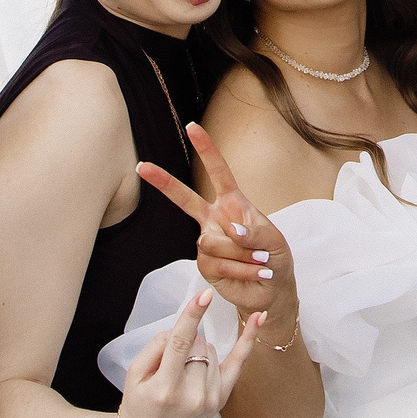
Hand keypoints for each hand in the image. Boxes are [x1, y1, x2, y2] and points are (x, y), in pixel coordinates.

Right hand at [117, 286, 265, 417]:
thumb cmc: (138, 405)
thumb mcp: (134, 374)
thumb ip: (155, 347)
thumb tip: (180, 329)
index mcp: (166, 387)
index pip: (181, 343)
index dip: (192, 316)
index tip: (204, 295)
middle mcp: (192, 394)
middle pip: (196, 344)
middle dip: (183, 343)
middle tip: (168, 364)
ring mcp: (210, 398)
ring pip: (210, 350)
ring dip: (197, 351)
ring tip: (180, 373)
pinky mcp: (221, 400)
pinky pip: (238, 363)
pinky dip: (248, 340)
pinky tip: (259, 318)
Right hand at [138, 123, 299, 346]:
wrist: (271, 290)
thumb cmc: (274, 258)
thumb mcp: (275, 240)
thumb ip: (255, 231)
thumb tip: (232, 232)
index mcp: (233, 204)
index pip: (218, 172)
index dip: (206, 150)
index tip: (192, 127)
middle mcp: (215, 219)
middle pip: (185, 198)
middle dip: (163, 182)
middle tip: (141, 166)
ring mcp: (207, 242)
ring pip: (213, 241)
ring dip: (243, 254)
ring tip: (260, 262)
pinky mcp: (204, 264)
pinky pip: (217, 263)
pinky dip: (241, 269)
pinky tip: (254, 273)